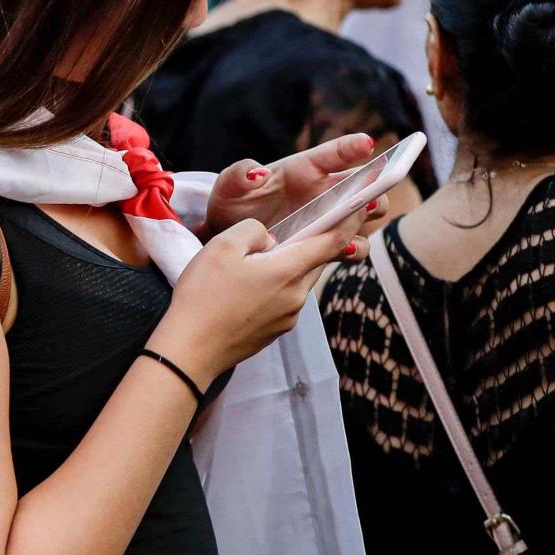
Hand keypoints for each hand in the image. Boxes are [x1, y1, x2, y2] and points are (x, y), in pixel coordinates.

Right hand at [149, 215, 370, 381]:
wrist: (190, 351)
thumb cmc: (203, 297)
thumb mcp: (222, 245)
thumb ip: (253, 230)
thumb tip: (268, 238)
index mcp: (289, 270)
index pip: (335, 240)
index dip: (351, 219)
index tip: (364, 203)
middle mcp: (297, 295)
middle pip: (317, 260)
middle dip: (316, 242)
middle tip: (305, 226)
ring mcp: (288, 317)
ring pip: (299, 280)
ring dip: (290, 266)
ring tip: (261, 260)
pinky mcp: (275, 331)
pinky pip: (285, 300)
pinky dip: (277, 287)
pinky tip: (248, 288)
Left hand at [201, 133, 380, 237]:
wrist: (229, 239)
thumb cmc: (233, 203)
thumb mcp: (228, 186)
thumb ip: (238, 174)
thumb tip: (257, 173)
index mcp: (305, 168)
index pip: (334, 153)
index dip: (352, 146)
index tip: (366, 144)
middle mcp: (326, 191)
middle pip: (366, 184)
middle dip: (375, 185)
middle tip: (368, 191)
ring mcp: (330, 219)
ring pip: (366, 215)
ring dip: (366, 217)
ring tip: (358, 217)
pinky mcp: (327, 245)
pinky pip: (352, 247)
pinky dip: (353, 249)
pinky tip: (344, 249)